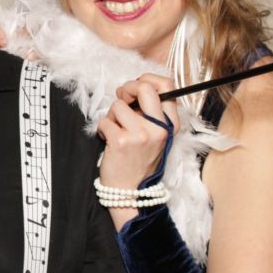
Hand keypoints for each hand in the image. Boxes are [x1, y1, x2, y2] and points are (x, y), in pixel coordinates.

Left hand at [97, 74, 179, 188]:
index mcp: (170, 124)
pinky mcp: (121, 142)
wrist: (129, 191)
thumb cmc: (137, 160)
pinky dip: (102, 128)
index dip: (146, 80)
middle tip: (121, 101)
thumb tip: (134, 87)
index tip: (135, 90)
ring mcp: (141, 135)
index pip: (167, 86)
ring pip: (118, 105)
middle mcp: (159, 128)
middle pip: (144, 87)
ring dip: (111, 115)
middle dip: (126, 88)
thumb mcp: (155, 135)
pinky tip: (107, 140)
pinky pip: (104, 121)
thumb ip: (150, 112)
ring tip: (115, 130)